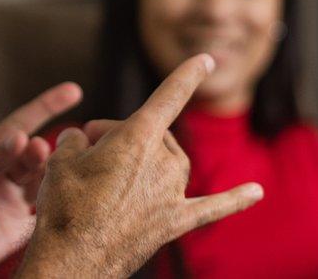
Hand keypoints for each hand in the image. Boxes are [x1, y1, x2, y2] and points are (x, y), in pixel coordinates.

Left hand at [0, 82, 81, 278]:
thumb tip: (19, 138)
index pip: (22, 123)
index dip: (47, 106)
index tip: (73, 91)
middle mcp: (4, 174)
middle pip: (36, 155)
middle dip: (43, 150)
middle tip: (41, 151)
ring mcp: (13, 200)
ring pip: (45, 181)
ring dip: (54, 175)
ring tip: (58, 173)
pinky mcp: (19, 228)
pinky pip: (47, 211)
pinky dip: (60, 203)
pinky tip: (71, 197)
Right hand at [18, 54, 264, 277]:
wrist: (70, 260)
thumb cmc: (63, 206)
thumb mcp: (60, 158)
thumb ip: (78, 139)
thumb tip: (86, 142)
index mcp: (138, 137)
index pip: (169, 96)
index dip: (187, 74)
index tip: (205, 59)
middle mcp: (164, 162)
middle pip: (154, 134)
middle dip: (124, 136)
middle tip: (89, 153)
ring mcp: (172, 194)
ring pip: (170, 162)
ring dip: (147, 162)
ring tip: (107, 179)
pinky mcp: (174, 222)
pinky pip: (212, 207)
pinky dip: (235, 199)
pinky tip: (256, 192)